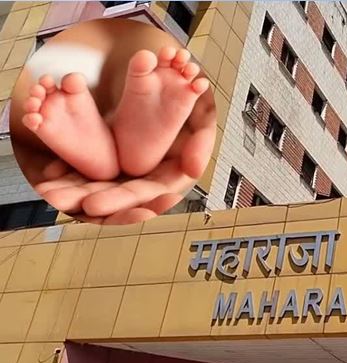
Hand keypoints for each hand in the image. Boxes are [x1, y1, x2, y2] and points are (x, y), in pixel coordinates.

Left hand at [19, 93, 215, 223]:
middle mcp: (145, 178)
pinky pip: (86, 168)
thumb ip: (201, 145)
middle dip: (83, 197)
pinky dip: (69, 172)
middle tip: (57, 200)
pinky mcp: (111, 157)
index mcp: (168, 178)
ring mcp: (126, 169)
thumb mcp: (203, 118)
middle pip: (113, 193)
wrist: (166, 77)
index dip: (118, 200)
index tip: (94, 204)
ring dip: (70, 189)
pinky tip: (51, 174)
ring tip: (47, 190)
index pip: (142, 195)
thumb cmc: (188, 99)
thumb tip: (193, 171)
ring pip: (96, 184)